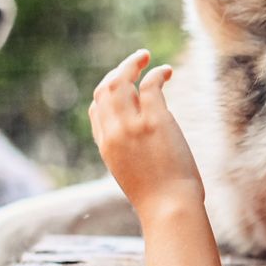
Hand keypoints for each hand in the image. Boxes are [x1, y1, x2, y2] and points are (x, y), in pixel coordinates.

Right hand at [89, 49, 203, 219]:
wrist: (170, 208)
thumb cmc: (160, 200)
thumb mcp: (134, 177)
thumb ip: (130, 156)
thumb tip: (142, 148)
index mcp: (106, 147)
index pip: (96, 111)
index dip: (108, 95)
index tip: (125, 89)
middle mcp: (114, 132)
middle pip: (104, 90)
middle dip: (117, 71)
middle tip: (134, 61)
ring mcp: (132, 125)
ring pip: (121, 81)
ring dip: (132, 64)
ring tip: (145, 56)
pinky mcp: (155, 120)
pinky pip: (149, 85)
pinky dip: (156, 73)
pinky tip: (166, 71)